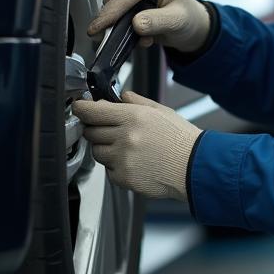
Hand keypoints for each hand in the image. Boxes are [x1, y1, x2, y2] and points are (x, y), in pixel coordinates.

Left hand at [71, 91, 200, 202]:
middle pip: (92, 132)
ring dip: (106, 149)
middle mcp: (125, 137)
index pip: (93, 111)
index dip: (82, 109)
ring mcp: (122, 159)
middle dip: (98, 129)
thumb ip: (137, 102)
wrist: (193, 167)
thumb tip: (121, 96)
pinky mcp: (123, 177)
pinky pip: (108, 170)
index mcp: (133, 117)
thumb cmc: (180, 140)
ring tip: (128, 149)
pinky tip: (135, 162)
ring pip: (97, 152)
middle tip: (113, 131)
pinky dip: (117, 167)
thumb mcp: (161, 111)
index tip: (80, 108)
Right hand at [90, 0, 209, 53]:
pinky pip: (113, 2)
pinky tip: (133, 30)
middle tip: (112, 34)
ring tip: (135, 34)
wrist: (189, 21)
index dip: (112, 11)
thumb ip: (157, 22)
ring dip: (116, 18)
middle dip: (110, 13)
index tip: (99, 27)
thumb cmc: (187, 17)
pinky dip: (118, 19)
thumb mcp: (177, 22)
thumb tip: (136, 23)